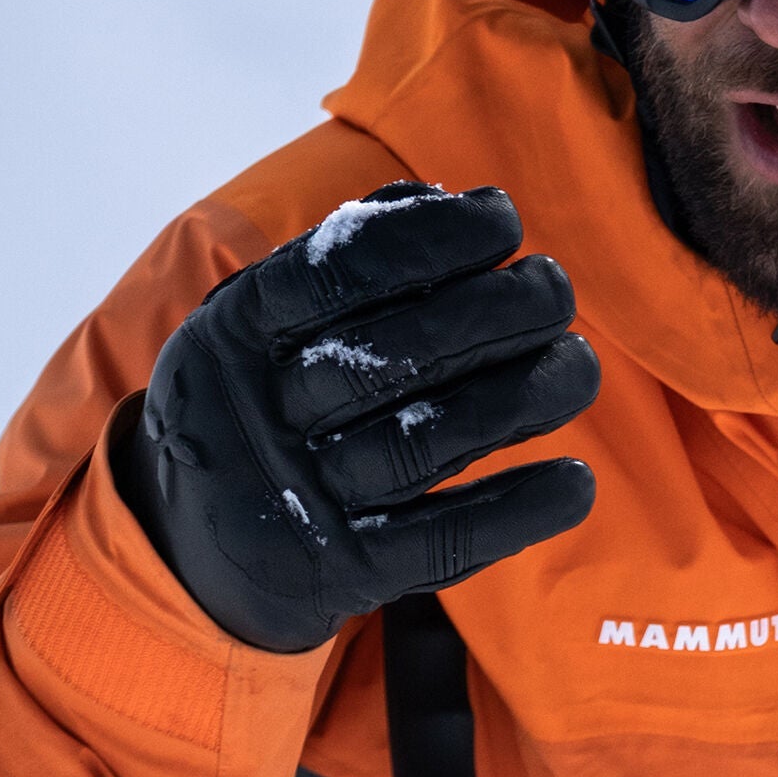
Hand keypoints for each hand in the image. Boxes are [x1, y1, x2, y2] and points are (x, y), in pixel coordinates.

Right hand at [115, 183, 599, 651]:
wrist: (197, 552)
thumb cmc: (270, 399)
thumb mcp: (272, 320)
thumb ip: (350, 251)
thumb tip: (447, 199)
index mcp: (234, 336)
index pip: (333, 272)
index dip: (428, 237)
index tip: (502, 217)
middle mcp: (255, 419)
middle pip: (390, 359)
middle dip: (494, 311)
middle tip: (554, 287)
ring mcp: (297, 503)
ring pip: (423, 445)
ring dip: (522, 397)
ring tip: (580, 364)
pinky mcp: (342, 577)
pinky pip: (438, 543)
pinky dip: (515, 510)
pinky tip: (578, 481)